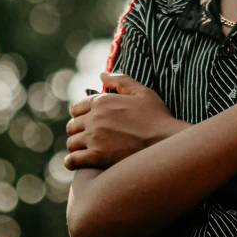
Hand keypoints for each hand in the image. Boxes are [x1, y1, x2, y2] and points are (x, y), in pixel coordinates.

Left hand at [65, 72, 184, 170]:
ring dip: (77, 146)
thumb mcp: (142, 93)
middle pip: (72, 125)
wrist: (165, 142)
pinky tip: (79, 162)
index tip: (88, 120)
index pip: (77, 107)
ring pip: (71, 143)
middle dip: (78, 130)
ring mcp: (94, 138)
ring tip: (86, 149)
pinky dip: (73, 161)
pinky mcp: (96, 157)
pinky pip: (73, 160)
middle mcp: (95, 118)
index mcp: (103, 102)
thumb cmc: (157, 116)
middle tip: (88, 136)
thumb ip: (121, 81)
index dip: (81, 114)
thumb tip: (102, 74)